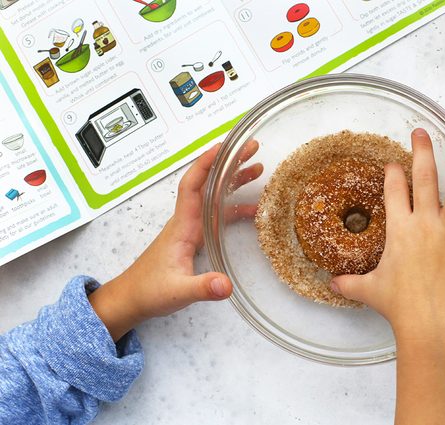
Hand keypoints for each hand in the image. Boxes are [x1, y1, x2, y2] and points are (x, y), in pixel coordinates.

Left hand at [89, 142, 262, 340]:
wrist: (131, 299)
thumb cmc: (149, 291)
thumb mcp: (178, 292)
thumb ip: (202, 288)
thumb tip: (227, 285)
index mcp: (182, 225)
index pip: (192, 185)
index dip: (207, 164)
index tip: (225, 147)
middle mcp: (187, 220)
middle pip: (209, 183)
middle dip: (229, 163)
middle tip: (252, 148)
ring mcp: (192, 228)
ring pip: (215, 196)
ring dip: (234, 181)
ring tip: (258, 168)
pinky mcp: (195, 238)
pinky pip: (217, 215)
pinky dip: (235, 208)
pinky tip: (254, 210)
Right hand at [330, 128, 444, 424]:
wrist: (428, 328)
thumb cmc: (399, 309)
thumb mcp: (369, 291)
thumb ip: (350, 282)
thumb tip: (332, 283)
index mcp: (398, 230)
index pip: (394, 191)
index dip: (394, 173)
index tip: (395, 162)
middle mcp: (424, 225)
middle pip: (423, 179)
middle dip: (422, 151)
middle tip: (422, 131)